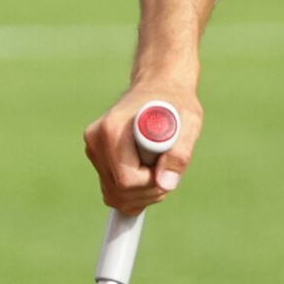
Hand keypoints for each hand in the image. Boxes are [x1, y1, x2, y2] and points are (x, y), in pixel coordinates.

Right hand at [84, 82, 195, 213]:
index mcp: (112, 130)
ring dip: (142, 193)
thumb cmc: (176, 102)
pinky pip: (112, 191)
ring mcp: (93, 149)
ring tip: (158, 167)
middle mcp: (96, 140)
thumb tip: (166, 184)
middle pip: (118, 192)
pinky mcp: (96, 157)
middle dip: (148, 191)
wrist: (160, 86)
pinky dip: (132, 191)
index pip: (127, 181)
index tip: (167, 166)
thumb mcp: (189, 123)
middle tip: (167, 169)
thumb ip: (180, 153)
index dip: (152, 183)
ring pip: (114, 196)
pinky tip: (146, 171)